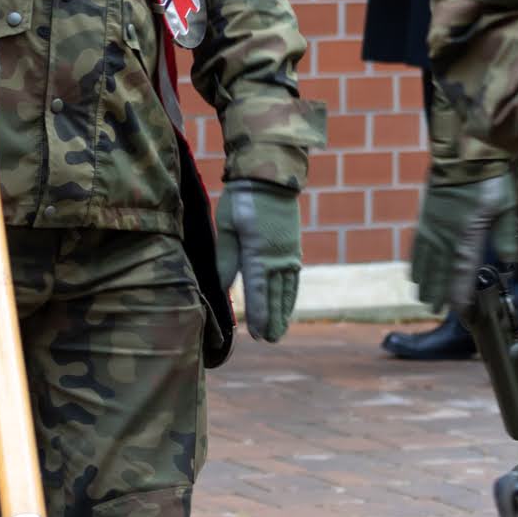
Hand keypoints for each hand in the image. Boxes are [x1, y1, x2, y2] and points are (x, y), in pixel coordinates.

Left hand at [215, 179, 303, 342]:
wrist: (270, 176)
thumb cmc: (242, 200)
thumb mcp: (227, 227)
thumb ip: (226, 258)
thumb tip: (223, 288)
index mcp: (258, 252)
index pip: (258, 291)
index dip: (259, 314)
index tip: (258, 334)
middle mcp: (277, 257)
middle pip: (276, 295)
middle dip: (273, 319)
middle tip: (270, 340)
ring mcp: (288, 253)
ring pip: (288, 289)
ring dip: (285, 311)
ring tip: (280, 331)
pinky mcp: (293, 248)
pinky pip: (294, 278)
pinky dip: (291, 294)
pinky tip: (288, 304)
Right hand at [408, 174, 515, 314]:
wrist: (462, 153)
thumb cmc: (488, 180)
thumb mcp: (505, 208)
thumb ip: (506, 237)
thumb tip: (509, 262)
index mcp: (465, 238)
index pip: (461, 274)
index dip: (459, 295)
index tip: (459, 312)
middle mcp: (444, 238)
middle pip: (438, 273)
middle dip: (437, 293)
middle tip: (434, 310)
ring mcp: (431, 228)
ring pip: (424, 261)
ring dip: (424, 281)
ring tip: (422, 296)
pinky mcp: (425, 217)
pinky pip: (417, 246)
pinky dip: (415, 261)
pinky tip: (414, 269)